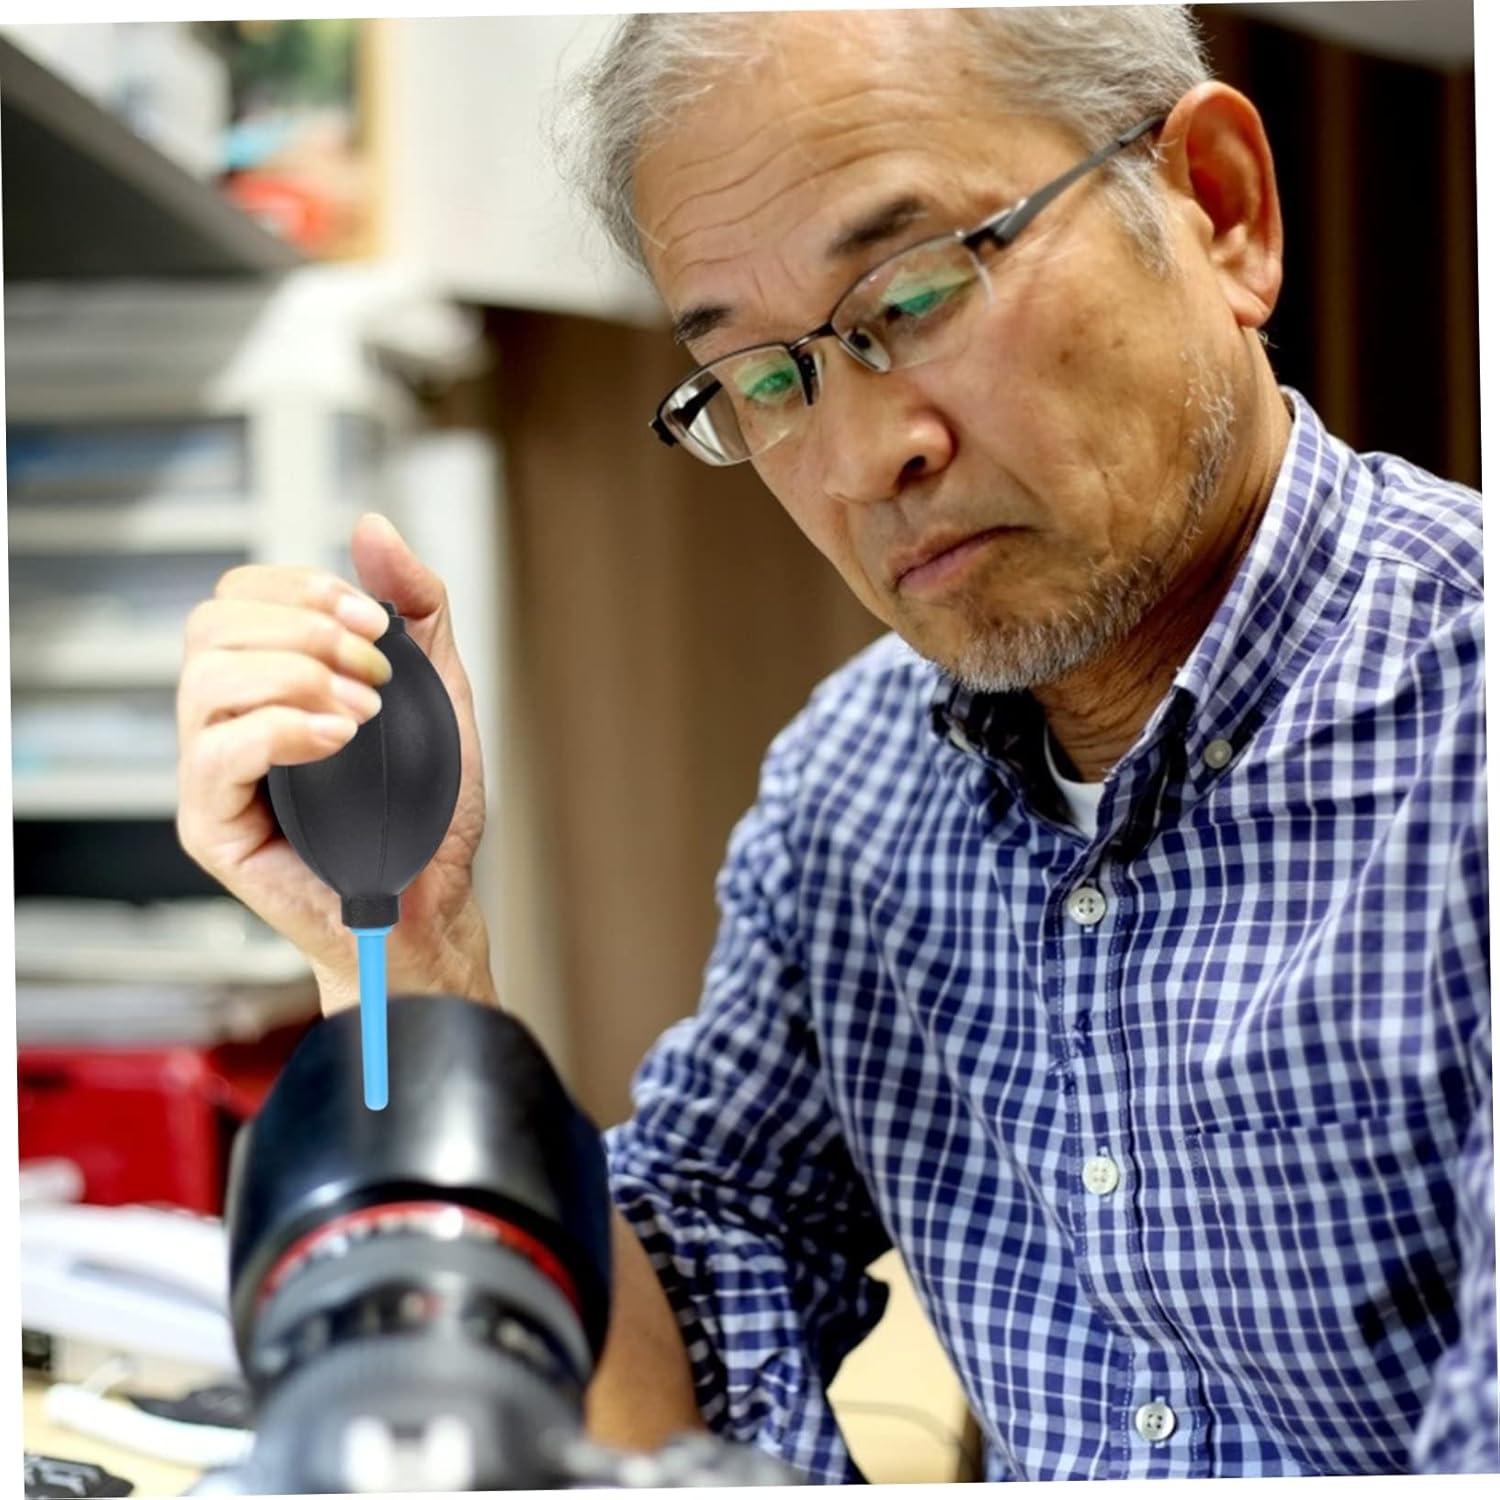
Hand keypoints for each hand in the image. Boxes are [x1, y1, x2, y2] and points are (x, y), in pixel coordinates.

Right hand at [176, 513, 496, 1012]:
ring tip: (364, 714)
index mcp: (267, 680)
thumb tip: (372, 528)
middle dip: (304, 629)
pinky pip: (217, 751)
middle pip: (212, 624)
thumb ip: (416, 607)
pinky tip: (338, 740)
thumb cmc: (426, 808)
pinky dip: (283, 729)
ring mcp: (211, 772)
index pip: (239, 594)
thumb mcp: (438, 690)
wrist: (432, 902)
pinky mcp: (211, 824)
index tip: (376, 624)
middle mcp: (227, 719)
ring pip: (206, 678)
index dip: (303, 589)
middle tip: (375, 673)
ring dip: (297, 676)